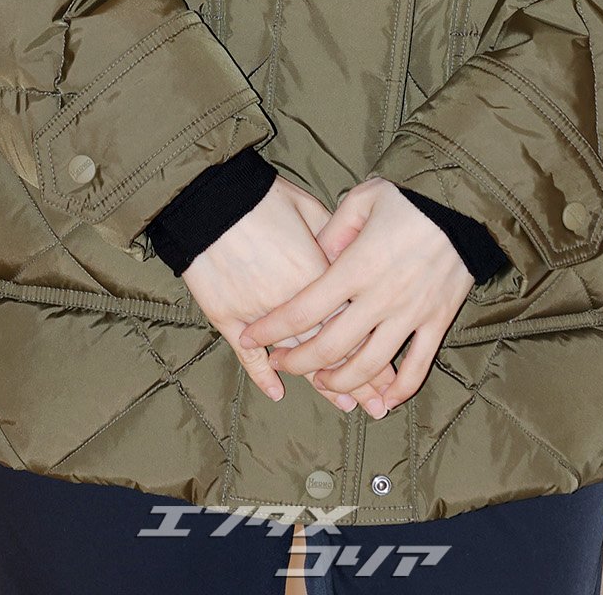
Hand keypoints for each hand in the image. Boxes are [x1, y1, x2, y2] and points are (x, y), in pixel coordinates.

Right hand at [180, 175, 397, 416]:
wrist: (208, 200)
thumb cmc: (261, 197)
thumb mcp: (309, 207)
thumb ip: (336, 236)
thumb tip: (353, 255)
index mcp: (316, 273)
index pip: (353, 321)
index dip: (375, 350)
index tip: (393, 376)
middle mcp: (291, 301)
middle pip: (332, 348)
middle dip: (359, 379)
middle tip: (376, 405)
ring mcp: (258, 312)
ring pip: (296, 357)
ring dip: (322, 384)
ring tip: (345, 405)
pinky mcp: (227, 316)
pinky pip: (248, 353)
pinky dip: (262, 374)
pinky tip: (277, 392)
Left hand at [237, 176, 475, 411]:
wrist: (465, 209)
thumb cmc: (411, 201)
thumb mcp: (365, 199)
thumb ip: (334, 228)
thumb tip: (315, 258)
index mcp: (358, 265)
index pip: (305, 308)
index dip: (273, 328)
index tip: (251, 337)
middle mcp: (381, 296)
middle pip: (332, 346)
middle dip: (299, 362)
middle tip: (281, 363)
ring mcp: (411, 314)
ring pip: (370, 365)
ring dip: (341, 381)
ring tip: (322, 382)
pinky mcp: (436, 323)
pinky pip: (418, 368)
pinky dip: (400, 390)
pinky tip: (382, 400)